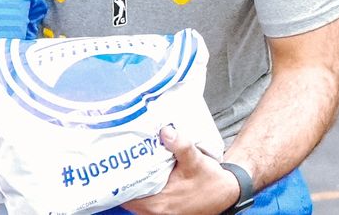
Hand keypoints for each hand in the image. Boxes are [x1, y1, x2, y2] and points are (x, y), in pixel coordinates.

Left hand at [123, 126, 238, 214]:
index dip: (117, 181)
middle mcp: (155, 212)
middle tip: (118, 157)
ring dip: (133, 182)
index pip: (126, 196)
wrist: (227, 191)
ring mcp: (160, 212)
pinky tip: (143, 170)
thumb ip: (180, 145)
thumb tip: (166, 131)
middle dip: (123, 178)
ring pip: (136, 197)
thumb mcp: (195, 160)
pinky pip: (146, 197)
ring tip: (128, 161)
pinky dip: (142, 186)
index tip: (112, 165)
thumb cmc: (211, 180)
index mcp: (158, 204)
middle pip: (128, 196)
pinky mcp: (165, 209)